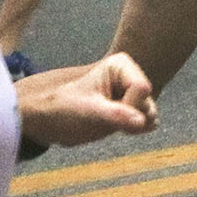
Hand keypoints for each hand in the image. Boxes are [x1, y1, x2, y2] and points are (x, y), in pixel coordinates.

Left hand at [18, 53, 157, 147]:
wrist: (46, 121)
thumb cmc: (62, 109)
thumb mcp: (88, 111)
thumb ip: (116, 115)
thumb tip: (143, 122)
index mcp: (121, 66)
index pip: (142, 89)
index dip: (129, 106)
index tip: (106, 113)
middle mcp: (130, 77)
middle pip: (148, 103)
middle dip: (131, 117)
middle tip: (106, 120)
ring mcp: (130, 94)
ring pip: (150, 115)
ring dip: (132, 125)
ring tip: (107, 123)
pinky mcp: (130, 110)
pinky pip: (147, 123)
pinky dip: (133, 130)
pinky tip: (114, 128)